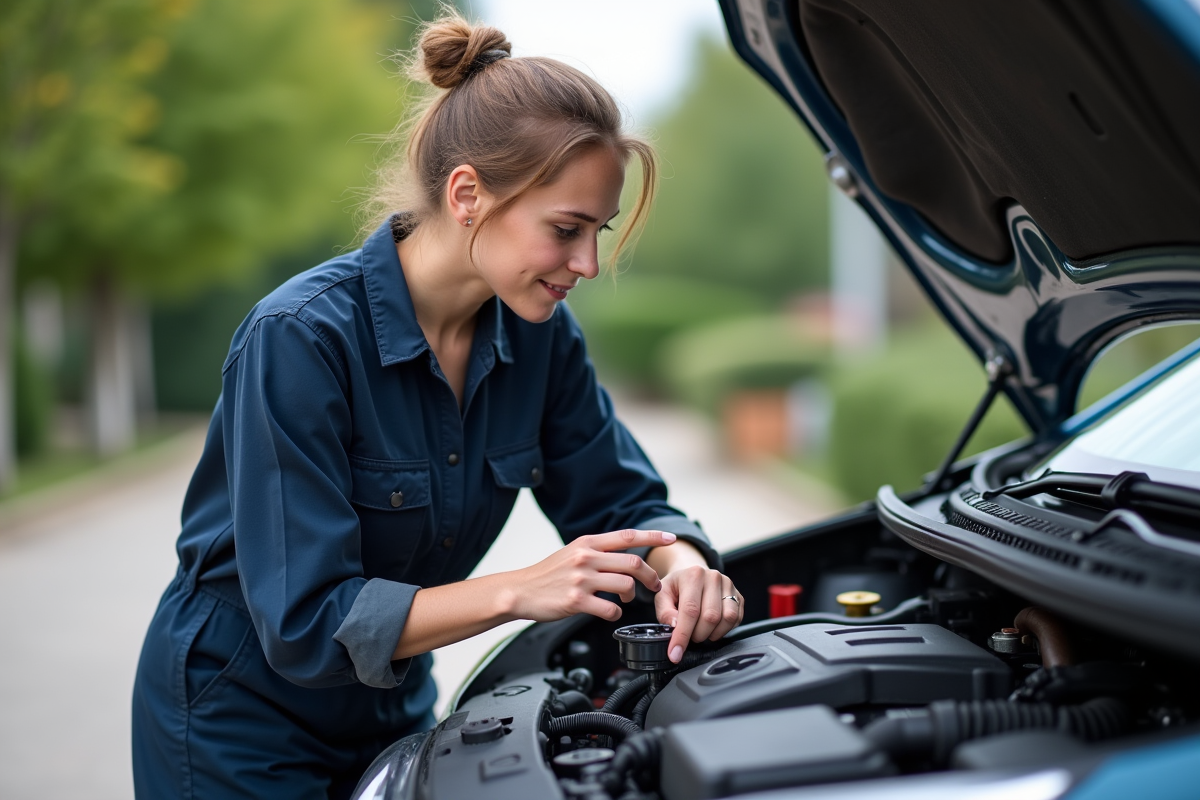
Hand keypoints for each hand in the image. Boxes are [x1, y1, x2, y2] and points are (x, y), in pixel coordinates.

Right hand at [503, 529, 674, 622]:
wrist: (520, 591)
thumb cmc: (547, 574)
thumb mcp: (572, 553)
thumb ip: (596, 551)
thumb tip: (623, 554)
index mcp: (587, 543)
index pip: (627, 536)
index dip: (652, 537)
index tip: (671, 538)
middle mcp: (586, 558)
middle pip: (633, 563)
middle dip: (651, 576)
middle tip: (654, 585)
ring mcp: (581, 580)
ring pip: (625, 586)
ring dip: (632, 596)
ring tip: (626, 600)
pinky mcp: (576, 601)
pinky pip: (610, 609)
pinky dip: (616, 613)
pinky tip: (610, 613)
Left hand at [653, 554, 742, 663]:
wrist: (693, 576)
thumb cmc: (677, 588)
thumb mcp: (662, 595)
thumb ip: (665, 611)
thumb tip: (675, 625)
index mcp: (693, 575)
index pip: (690, 610)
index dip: (682, 635)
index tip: (675, 654)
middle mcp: (714, 577)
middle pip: (710, 617)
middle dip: (697, 635)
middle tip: (690, 634)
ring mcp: (729, 586)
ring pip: (727, 619)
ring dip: (712, 633)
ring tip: (701, 630)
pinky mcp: (739, 596)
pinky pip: (736, 620)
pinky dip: (723, 630)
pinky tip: (712, 627)